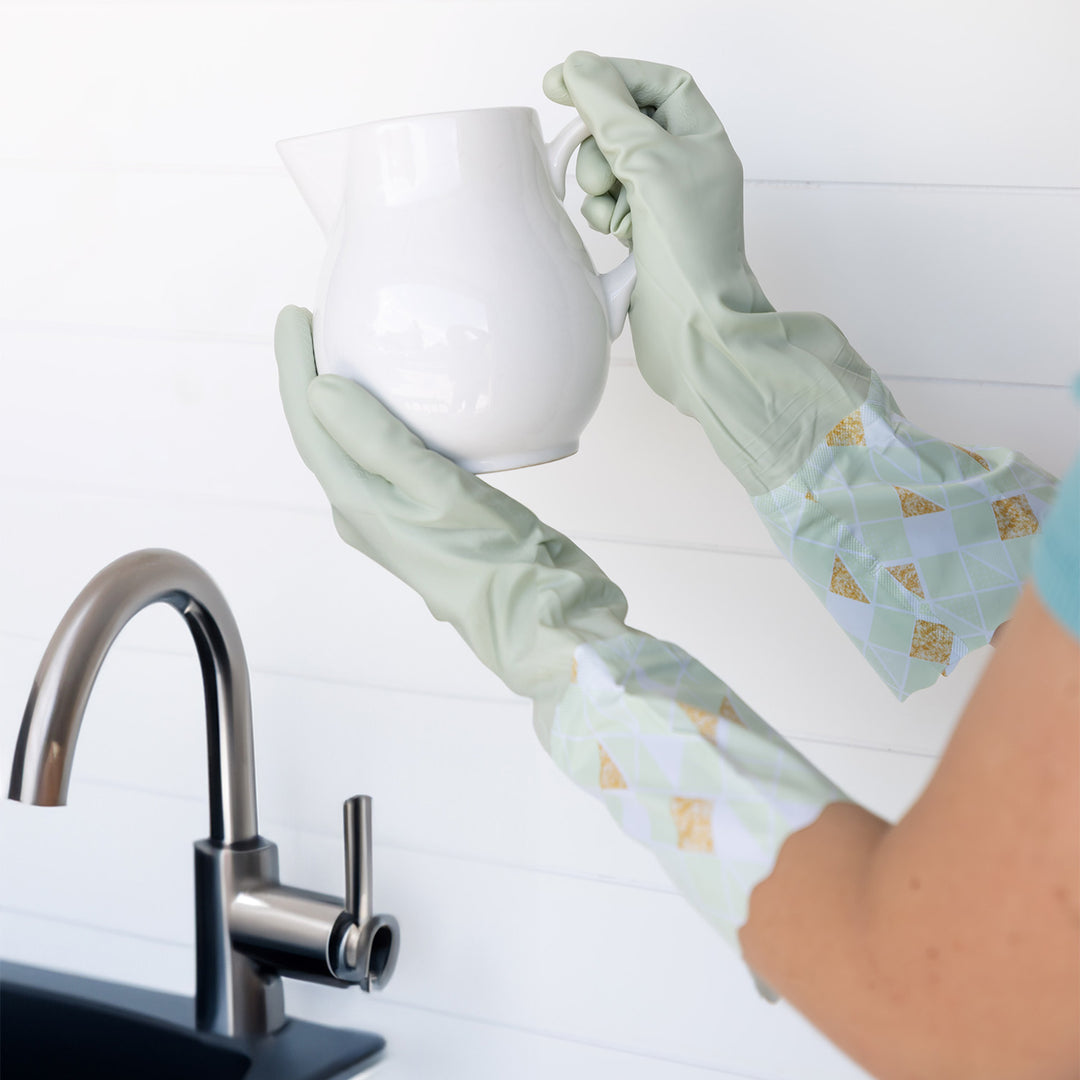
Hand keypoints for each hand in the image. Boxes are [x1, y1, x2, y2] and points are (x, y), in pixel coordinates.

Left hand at [274, 305, 629, 699]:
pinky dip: (389, 420)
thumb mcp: (438, 494)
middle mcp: (371, 512)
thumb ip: (378, 442)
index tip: (294, 315)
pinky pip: (394, 456)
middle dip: (311, 379)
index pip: (311, 426)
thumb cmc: (495, 564)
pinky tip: (414, 403)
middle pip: (325, 435)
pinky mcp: (436, 514)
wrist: (544, 614)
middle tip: (316, 325)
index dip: (295, 367)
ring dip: (348, 398)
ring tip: (354, 352)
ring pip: (358, 446)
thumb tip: (319, 389)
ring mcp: (402, 516)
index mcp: (360, 507)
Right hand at [543, 53, 868, 495]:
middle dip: (600, 141)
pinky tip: (616, 235)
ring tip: (613, 211)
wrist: (695, 331)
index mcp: (704, 140)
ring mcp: (664, 205)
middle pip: (626, 125)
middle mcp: (687, 168)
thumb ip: (609, 109)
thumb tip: (578, 68)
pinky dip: (602, 215)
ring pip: (610, 168)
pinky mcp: (643, 239)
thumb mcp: (649, 163)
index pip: (655, 84)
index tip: (565, 80)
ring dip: (599, 183)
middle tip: (599, 169)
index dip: (612, 76)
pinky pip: (607, 207)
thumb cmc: (691, 253)